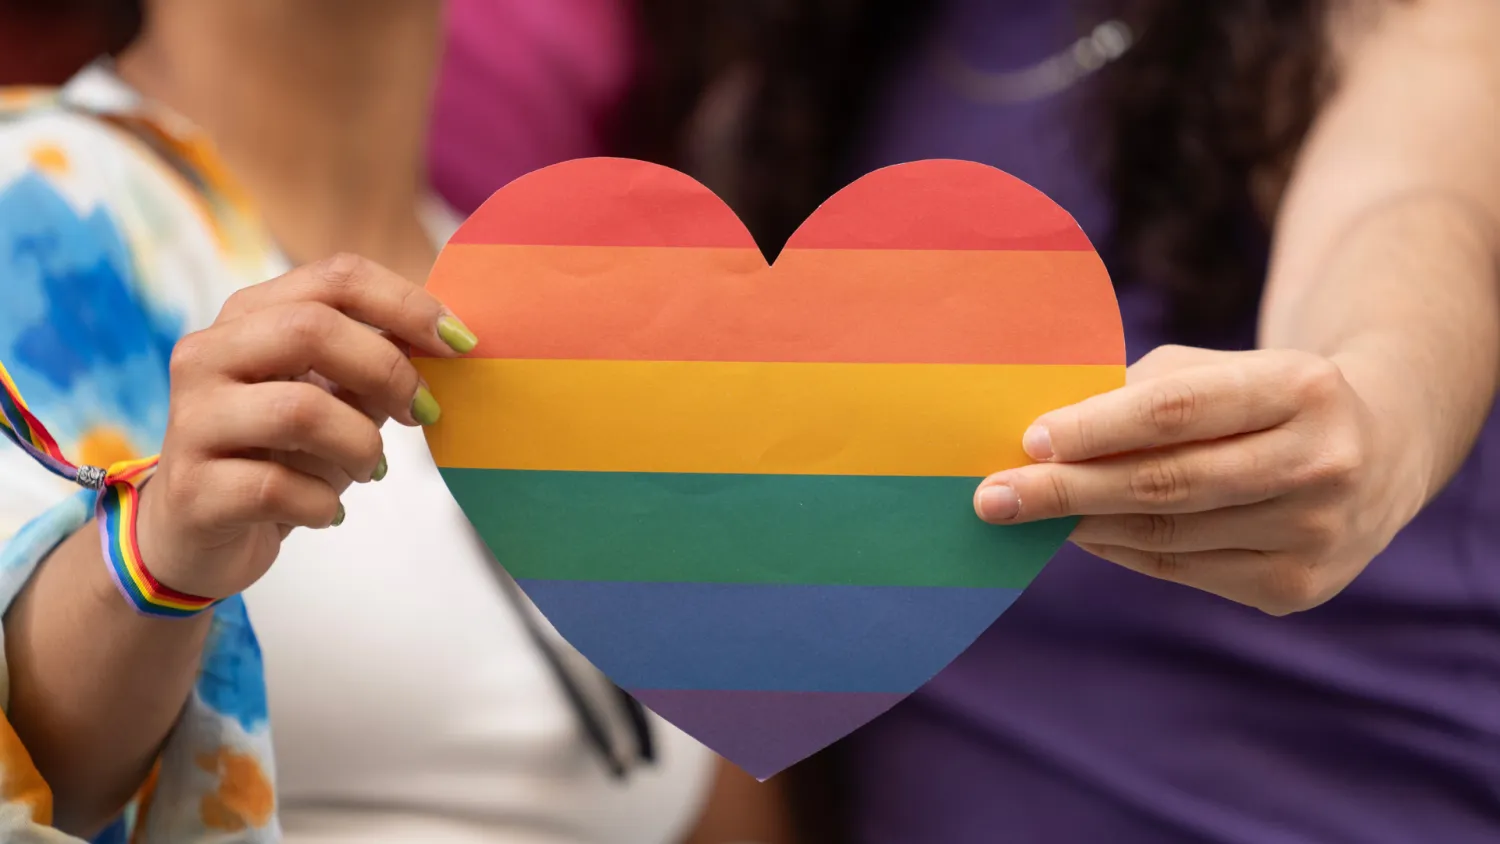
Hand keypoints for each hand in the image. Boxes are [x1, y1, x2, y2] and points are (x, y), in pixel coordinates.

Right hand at [135, 254, 474, 598]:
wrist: (197, 533)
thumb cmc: (279, 454)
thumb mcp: (334, 398)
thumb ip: (376, 363)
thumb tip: (449, 339)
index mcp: (248, 317)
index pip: (335, 277)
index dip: (407, 304)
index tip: (460, 343)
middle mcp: (208, 355)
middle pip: (310, 329)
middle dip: (387, 371)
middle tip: (423, 413)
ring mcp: (192, 421)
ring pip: (300, 410)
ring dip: (361, 446)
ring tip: (371, 469)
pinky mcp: (191, 489)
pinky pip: (279, 489)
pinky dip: (323, 503)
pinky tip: (326, 512)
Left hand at [973, 345, 1421, 614]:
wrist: (1377, 454)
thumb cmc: (1262, 400)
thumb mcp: (1219, 371)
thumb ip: (1139, 394)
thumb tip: (1039, 438)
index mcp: (1301, 388)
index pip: (1178, 411)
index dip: (1097, 427)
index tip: (1029, 440)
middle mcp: (1320, 464)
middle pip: (1167, 483)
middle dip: (1067, 490)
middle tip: (992, 496)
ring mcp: (1315, 535)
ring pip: (1168, 535)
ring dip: (1083, 525)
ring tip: (1022, 513)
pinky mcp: (1296, 588)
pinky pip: (1180, 570)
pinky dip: (1120, 550)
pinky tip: (1081, 534)